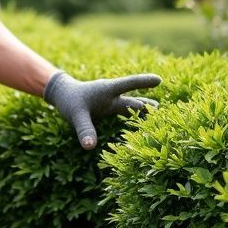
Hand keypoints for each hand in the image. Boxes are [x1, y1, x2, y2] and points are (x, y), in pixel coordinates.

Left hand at [43, 70, 160, 149]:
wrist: (63, 94)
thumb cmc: (69, 101)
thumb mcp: (75, 114)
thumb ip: (83, 129)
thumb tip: (90, 147)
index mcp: (107, 90)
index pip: (128, 84)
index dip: (143, 82)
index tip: (159, 80)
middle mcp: (113, 96)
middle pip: (135, 101)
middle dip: (149, 106)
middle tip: (165, 113)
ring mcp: (112, 103)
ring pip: (133, 107)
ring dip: (145, 112)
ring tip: (161, 118)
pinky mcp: (110, 110)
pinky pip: (127, 114)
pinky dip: (136, 118)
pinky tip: (146, 124)